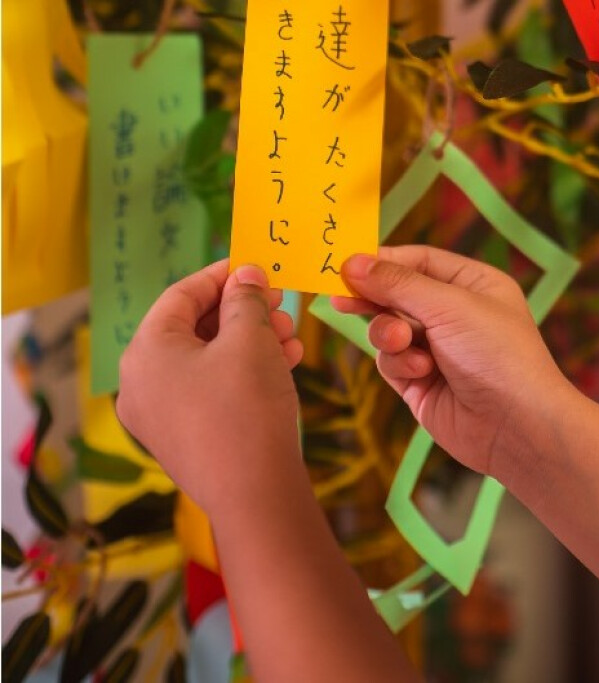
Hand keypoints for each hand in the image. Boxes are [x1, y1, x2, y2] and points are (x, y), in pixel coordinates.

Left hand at [116, 260, 304, 516]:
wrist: (254, 494)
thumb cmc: (247, 407)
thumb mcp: (251, 340)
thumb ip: (246, 300)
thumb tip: (245, 275)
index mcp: (145, 349)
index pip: (181, 294)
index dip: (223, 275)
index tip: (257, 267)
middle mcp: (140, 381)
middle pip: (193, 328)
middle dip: (242, 313)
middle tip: (282, 306)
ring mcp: (157, 414)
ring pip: (205, 361)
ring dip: (249, 342)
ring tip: (291, 338)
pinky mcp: (180, 439)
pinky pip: (208, 390)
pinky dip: (241, 373)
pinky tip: (282, 367)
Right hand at [333, 247, 577, 478]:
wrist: (518, 426)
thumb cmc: (498, 355)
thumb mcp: (450, 307)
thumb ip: (398, 284)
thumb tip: (352, 262)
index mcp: (473, 284)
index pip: (418, 261)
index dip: (382, 261)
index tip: (344, 265)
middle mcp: (455, 314)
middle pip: (397, 294)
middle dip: (374, 298)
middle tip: (340, 298)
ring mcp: (437, 350)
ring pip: (387, 329)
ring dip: (389, 335)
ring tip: (402, 343)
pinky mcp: (421, 383)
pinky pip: (391, 362)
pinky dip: (399, 364)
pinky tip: (421, 373)